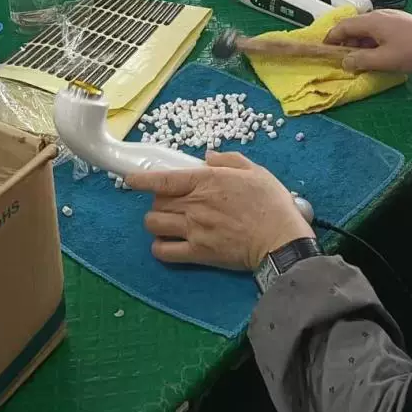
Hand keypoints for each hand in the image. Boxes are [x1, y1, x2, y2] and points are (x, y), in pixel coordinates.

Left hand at [127, 151, 312, 272]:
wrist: (280, 239)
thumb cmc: (271, 203)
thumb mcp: (255, 171)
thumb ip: (228, 160)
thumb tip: (207, 157)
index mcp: (206, 181)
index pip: (163, 179)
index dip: (142, 179)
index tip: (131, 179)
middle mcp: (194, 205)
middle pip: (157, 202)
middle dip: (159, 200)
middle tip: (172, 202)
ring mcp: (193, 230)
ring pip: (154, 224)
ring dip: (157, 221)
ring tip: (169, 221)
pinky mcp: (197, 254)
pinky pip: (164, 251)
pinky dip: (160, 247)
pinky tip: (169, 243)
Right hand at [326, 9, 411, 73]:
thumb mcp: (384, 60)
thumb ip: (361, 60)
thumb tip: (344, 61)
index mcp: (371, 21)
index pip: (342, 26)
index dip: (331, 38)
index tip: (324, 51)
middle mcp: (379, 16)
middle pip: (354, 27)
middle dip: (346, 43)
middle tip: (342, 61)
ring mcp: (391, 18)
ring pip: (367, 30)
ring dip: (360, 45)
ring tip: (359, 61)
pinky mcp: (400, 25)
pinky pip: (379, 32)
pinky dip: (372, 43)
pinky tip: (377, 56)